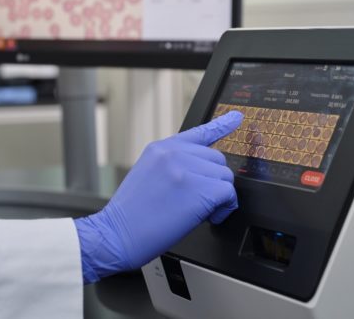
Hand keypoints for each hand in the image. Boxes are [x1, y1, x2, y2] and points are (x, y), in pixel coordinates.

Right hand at [74, 111, 242, 283]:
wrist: (116, 234)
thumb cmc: (130, 214)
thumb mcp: (147, 174)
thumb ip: (173, 165)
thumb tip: (200, 171)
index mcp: (161, 148)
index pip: (198, 133)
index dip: (221, 125)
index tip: (236, 118)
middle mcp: (174, 153)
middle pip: (217, 160)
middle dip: (213, 182)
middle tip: (197, 201)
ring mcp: (186, 169)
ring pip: (225, 177)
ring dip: (218, 197)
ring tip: (197, 211)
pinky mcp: (198, 189)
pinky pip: (227, 193)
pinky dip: (224, 208)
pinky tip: (209, 216)